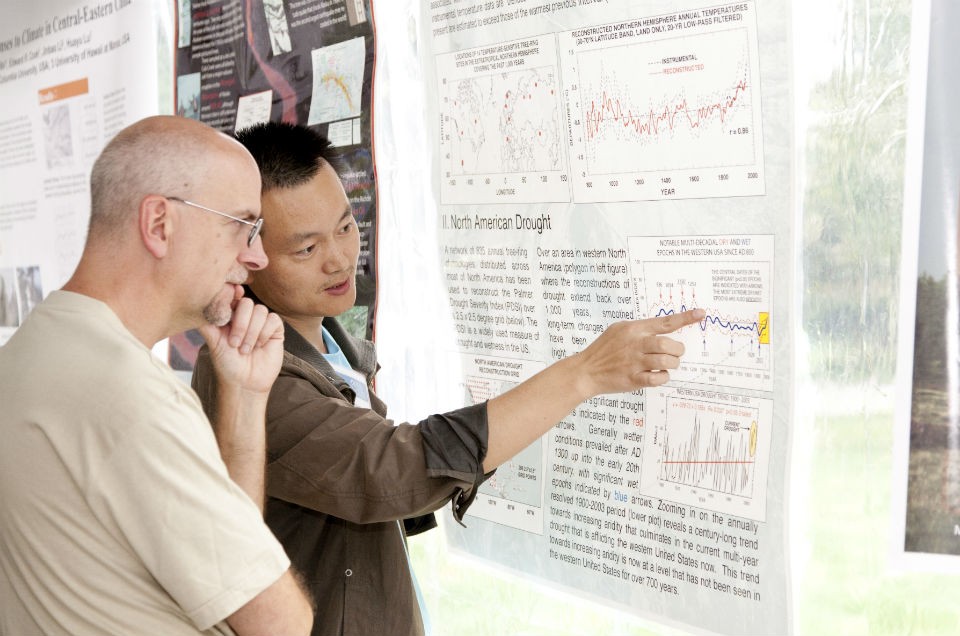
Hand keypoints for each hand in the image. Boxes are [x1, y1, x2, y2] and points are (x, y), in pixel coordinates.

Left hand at [197, 296, 283, 394]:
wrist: (244, 383)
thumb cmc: (227, 364)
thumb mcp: (213, 342)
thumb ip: (207, 323)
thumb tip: (196, 304)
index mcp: (230, 316)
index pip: (232, 296)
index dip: (233, 294)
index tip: (232, 297)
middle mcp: (246, 317)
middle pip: (247, 303)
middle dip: (240, 324)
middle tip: (234, 343)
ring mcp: (261, 323)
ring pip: (260, 311)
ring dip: (252, 332)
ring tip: (245, 349)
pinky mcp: (275, 330)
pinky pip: (273, 320)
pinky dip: (264, 333)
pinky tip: (260, 345)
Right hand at [574, 308, 704, 395]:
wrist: (586, 371)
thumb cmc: (603, 350)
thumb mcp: (618, 330)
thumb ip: (639, 328)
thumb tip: (662, 328)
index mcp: (633, 329)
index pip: (664, 322)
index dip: (685, 318)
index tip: (700, 314)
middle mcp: (635, 344)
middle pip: (668, 344)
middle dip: (677, 349)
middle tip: (676, 352)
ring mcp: (634, 362)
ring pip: (666, 361)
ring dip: (672, 364)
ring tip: (668, 364)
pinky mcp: (633, 379)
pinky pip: (657, 379)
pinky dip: (663, 378)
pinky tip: (657, 376)